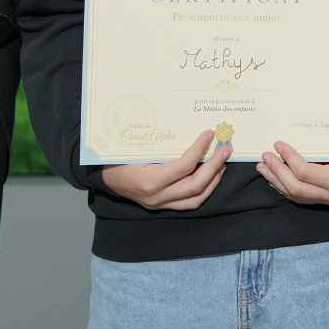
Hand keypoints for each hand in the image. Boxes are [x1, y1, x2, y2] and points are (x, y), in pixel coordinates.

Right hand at [100, 129, 231, 209]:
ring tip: (223, 162)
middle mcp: (157, 196)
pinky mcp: (163, 206)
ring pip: (196, 198)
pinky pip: (189, 203)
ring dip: (214, 180)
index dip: (199, 150)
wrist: (102, 179)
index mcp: (149, 180)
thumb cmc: (115, 158)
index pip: (183, 167)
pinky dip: (204, 189)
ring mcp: (160, 204)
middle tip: (226, 149)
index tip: (209, 134)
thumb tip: (183, 121)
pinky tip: (211, 175)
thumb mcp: (132, 146)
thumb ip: (157, 140)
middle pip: (195, 185)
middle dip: (215, 166)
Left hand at [258, 134, 328, 205]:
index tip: (278, 145)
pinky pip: (301, 198)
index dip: (288, 158)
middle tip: (265, 157)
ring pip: (295, 196)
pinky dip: (285, 188)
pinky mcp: (326, 201)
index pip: (304, 172)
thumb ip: (320, 146)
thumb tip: (291, 141)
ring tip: (263, 167)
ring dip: (276, 181)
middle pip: (296, 188)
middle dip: (277, 171)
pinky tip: (275, 178)